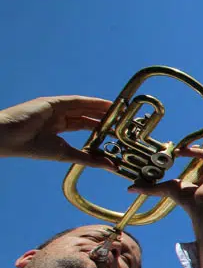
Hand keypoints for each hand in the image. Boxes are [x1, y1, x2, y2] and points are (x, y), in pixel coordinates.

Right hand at [0, 96, 114, 166]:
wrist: (9, 139)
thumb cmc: (31, 148)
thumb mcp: (66, 154)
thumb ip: (89, 159)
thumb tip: (111, 167)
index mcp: (57, 128)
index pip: (85, 124)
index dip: (102, 126)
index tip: (119, 129)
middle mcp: (58, 116)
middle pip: (87, 114)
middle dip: (106, 116)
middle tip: (126, 118)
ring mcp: (55, 108)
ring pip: (85, 106)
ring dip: (103, 108)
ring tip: (121, 110)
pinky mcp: (53, 102)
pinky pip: (77, 101)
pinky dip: (93, 102)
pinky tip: (106, 104)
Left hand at [127, 145, 202, 220]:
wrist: (202, 210)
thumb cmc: (188, 202)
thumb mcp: (166, 189)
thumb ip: (150, 188)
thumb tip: (128, 189)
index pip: (202, 158)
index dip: (190, 151)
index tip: (177, 151)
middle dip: (197, 147)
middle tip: (181, 147)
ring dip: (198, 147)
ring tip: (181, 149)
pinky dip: (196, 152)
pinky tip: (182, 152)